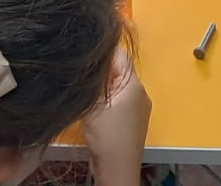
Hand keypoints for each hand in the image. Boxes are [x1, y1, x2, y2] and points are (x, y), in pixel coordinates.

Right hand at [82, 49, 151, 185]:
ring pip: (117, 85)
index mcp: (134, 84)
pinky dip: (106, 99)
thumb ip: (94, 78)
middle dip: (100, 70)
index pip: (119, 54)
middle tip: (80, 74)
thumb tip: (90, 56)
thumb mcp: (95, 103)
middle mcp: (140, 92)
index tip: (83, 52)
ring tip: (86, 91)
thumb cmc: (107, 136)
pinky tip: (94, 106)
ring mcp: (138, 107)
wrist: (117, 170)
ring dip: (102, 86)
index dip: (101, 51)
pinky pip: (118, 99)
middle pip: (118, 70)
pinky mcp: (132, 119)